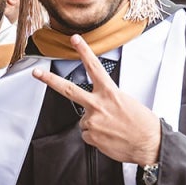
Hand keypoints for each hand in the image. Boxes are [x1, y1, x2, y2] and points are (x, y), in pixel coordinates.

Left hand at [32, 34, 161, 165]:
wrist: (149, 144)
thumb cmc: (142, 124)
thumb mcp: (127, 102)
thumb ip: (107, 99)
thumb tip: (98, 105)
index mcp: (110, 92)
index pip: (94, 67)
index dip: (84, 51)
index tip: (75, 40)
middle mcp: (98, 104)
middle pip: (68, 89)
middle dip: (50, 80)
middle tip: (36, 73)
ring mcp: (92, 121)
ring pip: (84, 120)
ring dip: (95, 124)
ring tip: (112, 129)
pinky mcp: (90, 136)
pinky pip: (87, 134)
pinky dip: (96, 136)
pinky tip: (109, 137)